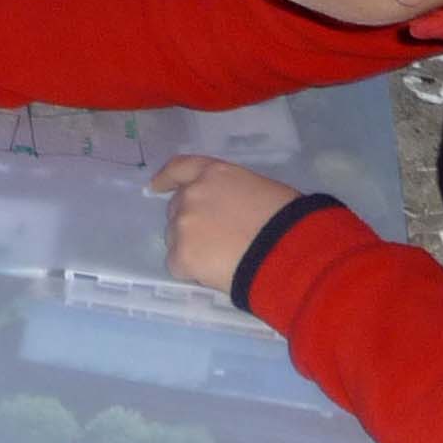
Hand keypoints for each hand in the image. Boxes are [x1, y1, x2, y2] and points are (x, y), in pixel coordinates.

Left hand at [148, 154, 296, 294]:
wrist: (288, 252)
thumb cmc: (288, 219)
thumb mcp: (260, 190)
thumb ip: (233, 194)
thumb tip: (229, 210)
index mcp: (214, 173)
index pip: (181, 168)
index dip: (166, 179)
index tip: (155, 187)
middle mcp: (192, 194)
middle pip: (176, 209)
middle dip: (189, 222)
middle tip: (212, 240)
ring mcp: (183, 225)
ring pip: (175, 239)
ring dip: (191, 248)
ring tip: (221, 261)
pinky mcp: (181, 256)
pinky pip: (179, 266)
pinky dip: (193, 271)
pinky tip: (216, 274)